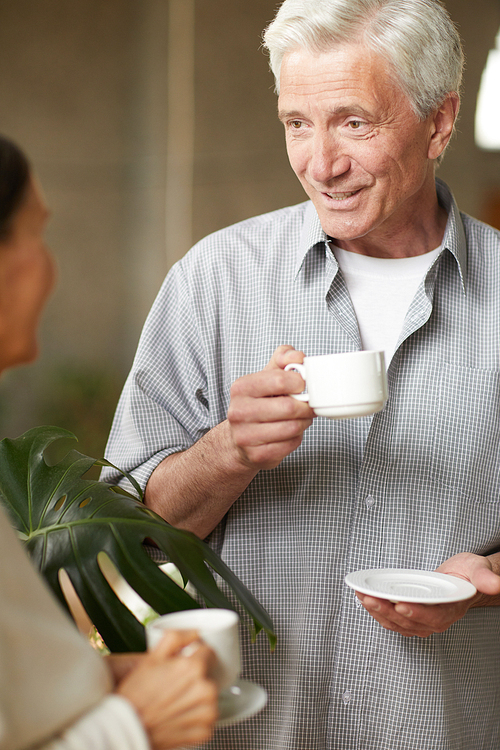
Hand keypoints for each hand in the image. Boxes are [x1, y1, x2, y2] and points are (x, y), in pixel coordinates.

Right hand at [116, 630, 217, 749]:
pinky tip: (179, 716)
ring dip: (197, 698)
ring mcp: (207, 713)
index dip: (194, 655)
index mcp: (193, 668)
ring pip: (209, 697)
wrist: (128, 729)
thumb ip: (175, 638)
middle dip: (194, 678)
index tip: (183, 664)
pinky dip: (196, 718)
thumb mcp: (151, 658)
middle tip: (174, 686)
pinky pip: (207, 719)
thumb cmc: (136, 696)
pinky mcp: (205, 731)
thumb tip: (194, 632)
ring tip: (175, 702)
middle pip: (208, 675)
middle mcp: (205, 690)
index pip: (207, 651)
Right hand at [227, 345, 314, 469]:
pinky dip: (297, 438)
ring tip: (301, 418)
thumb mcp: (267, 375)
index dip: (299, 383)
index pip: (279, 380)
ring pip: (292, 427)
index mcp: (242, 388)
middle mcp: (239, 412)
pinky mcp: (256, 455)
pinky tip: (291, 433)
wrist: (238, 438)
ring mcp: (245, 436)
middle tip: (309, 405)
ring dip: (304, 422)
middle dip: (306, 406)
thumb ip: (283, 358)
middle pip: (289, 407)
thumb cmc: (258, 403)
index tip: (303, 386)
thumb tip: (298, 356)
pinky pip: (290, 444)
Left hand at [357, 552, 499, 637]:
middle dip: (387, 612)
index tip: (400, 606)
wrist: (465, 580)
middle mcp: (437, 619)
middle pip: (410, 622)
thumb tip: (496, 584)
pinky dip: (378, 612)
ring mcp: (424, 620)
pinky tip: (366, 601)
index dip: (416, 613)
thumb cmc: (470, 574)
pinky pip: (394, 620)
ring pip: (398, 623)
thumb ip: (484, 577)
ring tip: (362, 598)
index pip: (433, 616)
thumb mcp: (478, 569)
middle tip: (370, 598)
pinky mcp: (413, 617)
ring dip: (378, 613)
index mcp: (452, 608)